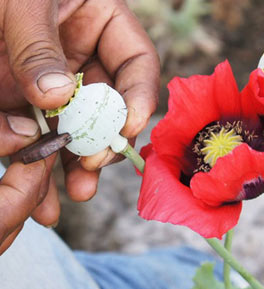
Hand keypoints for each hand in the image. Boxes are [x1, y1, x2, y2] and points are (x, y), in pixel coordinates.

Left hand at [0, 0, 158, 250]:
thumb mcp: (19, 1)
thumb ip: (38, 45)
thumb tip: (57, 96)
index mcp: (101, 22)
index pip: (137, 63)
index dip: (139, 98)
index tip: (127, 128)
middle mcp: (87, 57)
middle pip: (110, 105)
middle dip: (106, 140)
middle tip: (95, 164)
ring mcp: (59, 82)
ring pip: (79, 126)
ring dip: (79, 161)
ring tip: (78, 189)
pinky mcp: (30, 100)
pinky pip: (43, 132)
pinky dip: (42, 159)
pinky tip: (41, 184)